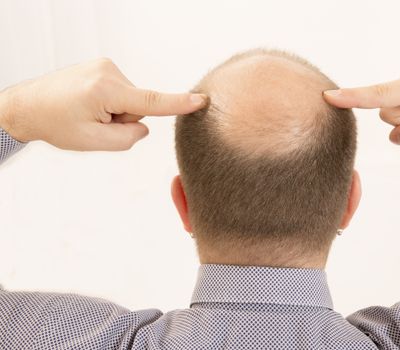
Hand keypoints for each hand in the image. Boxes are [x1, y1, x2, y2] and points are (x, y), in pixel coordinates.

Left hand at [0, 58, 206, 150]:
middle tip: (93, 123)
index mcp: (105, 91)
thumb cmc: (56, 125)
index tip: (201, 100)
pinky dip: (110, 102)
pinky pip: (121, 91)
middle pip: (138, 106)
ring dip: (114, 111)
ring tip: (87, 113)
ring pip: (130, 100)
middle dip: (122, 119)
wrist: (28, 106)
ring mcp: (105, 66)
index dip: (179, 104)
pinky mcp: (103, 66)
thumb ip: (128, 138)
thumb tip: (144, 125)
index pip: (150, 102)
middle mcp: (108, 72)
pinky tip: (88, 103)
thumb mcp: (93, 142)